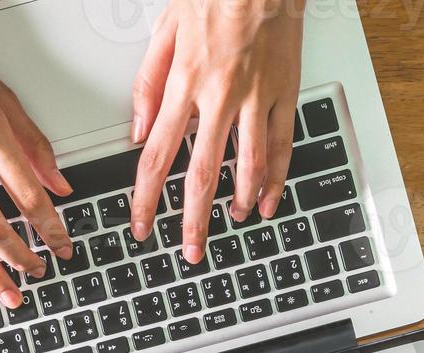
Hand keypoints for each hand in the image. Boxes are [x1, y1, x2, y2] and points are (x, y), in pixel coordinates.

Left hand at [129, 0, 303, 263]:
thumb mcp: (165, 31)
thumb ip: (148, 83)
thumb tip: (140, 128)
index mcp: (185, 83)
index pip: (158, 156)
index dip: (146, 197)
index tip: (142, 224)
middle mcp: (219, 97)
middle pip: (202, 173)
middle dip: (193, 219)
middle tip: (190, 250)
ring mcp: (255, 99)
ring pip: (247, 165)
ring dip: (239, 201)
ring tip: (233, 220)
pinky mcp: (283, 95)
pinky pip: (281, 146)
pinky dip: (276, 179)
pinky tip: (269, 200)